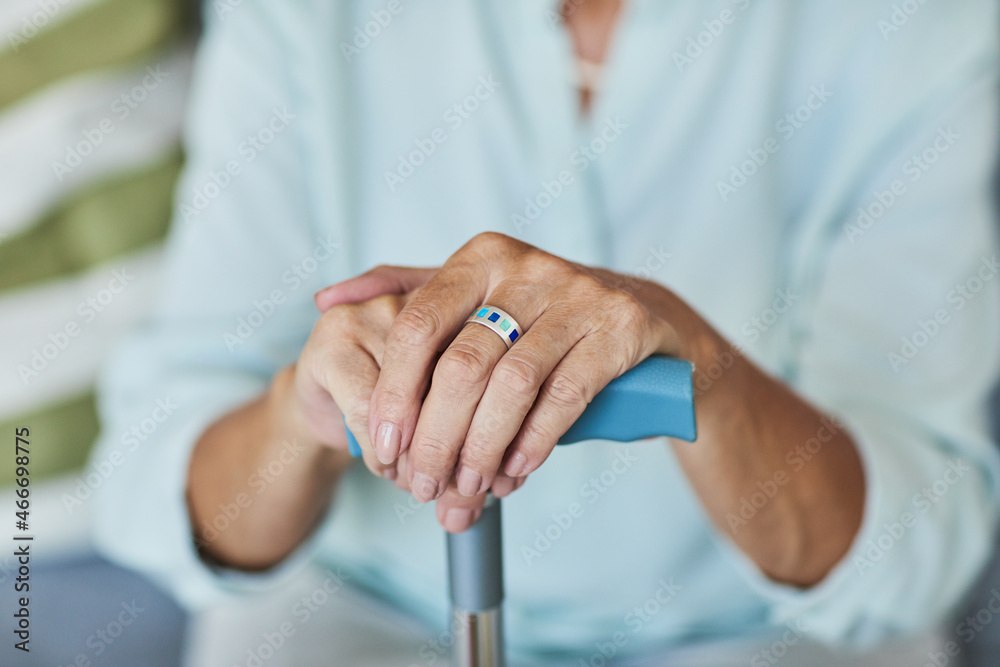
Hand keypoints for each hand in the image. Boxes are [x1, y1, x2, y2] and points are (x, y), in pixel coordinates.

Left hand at [321, 233, 703, 517]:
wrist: (642, 318)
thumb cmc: (541, 318)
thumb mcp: (476, 295)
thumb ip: (405, 294)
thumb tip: (325, 299)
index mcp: (480, 258)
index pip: (419, 324)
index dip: (395, 392)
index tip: (382, 446)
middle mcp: (526, 267)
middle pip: (462, 364)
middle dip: (436, 437)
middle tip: (423, 486)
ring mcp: (578, 294)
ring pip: (512, 384)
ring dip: (482, 448)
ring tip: (468, 489)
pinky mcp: (620, 326)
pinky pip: (566, 395)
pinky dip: (533, 441)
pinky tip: (513, 471)